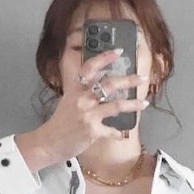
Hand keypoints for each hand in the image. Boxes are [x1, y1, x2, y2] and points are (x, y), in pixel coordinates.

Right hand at [31, 48, 150, 164]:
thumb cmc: (60, 123)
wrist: (49, 142)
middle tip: (141, 77)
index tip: (118, 51)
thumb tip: (102, 86)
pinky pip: (111, 131)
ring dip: (133, 104)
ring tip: (144, 103)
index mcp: (76, 89)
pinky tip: (122, 134)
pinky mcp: (92, 131)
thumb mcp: (68, 101)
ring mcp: (88, 114)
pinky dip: (118, 133)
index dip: (105, 57)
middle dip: (129, 80)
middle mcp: (82, 99)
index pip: (91, 67)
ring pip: (116, 105)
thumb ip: (83, 92)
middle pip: (109, 84)